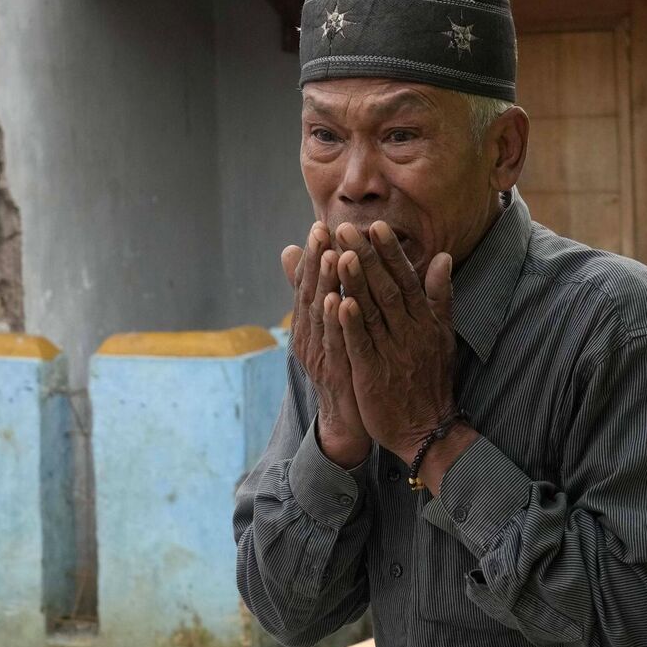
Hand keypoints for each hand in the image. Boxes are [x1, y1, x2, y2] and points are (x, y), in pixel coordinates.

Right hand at [282, 222, 370, 466]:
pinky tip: (339, 300)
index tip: (320, 226)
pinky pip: (335, 343)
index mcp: (309, 326)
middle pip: (310, 293)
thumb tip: (296, 258)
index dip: (312, 255)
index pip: (308, 284)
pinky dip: (335, 321)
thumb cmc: (343, 369)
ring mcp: (320, 356)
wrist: (350, 421)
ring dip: (324, 284)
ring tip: (330, 255)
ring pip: (320, 315)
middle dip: (315, 261)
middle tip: (321, 230)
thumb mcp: (329, 332)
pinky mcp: (336, 372)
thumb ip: (320, 296)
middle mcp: (309, 338)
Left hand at [333, 221, 458, 464]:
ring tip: (338, 254)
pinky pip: (362, 345)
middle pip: (385, 288)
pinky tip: (339, 302)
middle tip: (345, 228)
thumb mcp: (443, 335)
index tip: (376, 226)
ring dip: (355, 282)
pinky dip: (351, 324)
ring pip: (372, 312)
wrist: (427, 428)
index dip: (390, 252)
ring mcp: (392, 353)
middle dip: (365, 257)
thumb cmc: (430, 378)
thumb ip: (440, 296)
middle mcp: (409, 332)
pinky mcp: (373, 374)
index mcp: (424, 320)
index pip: (405, 279)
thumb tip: (443, 257)